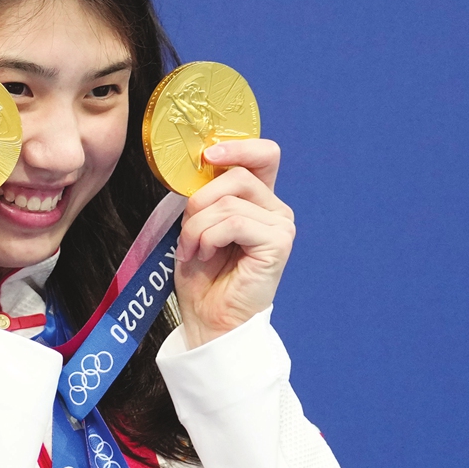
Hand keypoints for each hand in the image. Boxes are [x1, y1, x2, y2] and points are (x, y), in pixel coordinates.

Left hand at [173, 139, 294, 347]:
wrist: (209, 320)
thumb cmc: (203, 278)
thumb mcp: (197, 225)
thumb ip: (205, 195)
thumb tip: (201, 166)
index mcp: (259, 201)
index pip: (262, 155)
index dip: (236, 147)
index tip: (206, 155)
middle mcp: (275, 209)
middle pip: (237, 175)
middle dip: (200, 201)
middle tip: (188, 233)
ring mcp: (280, 225)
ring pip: (228, 201)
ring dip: (198, 227)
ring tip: (194, 251)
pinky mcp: (278, 243)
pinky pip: (233, 222)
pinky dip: (208, 237)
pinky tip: (205, 256)